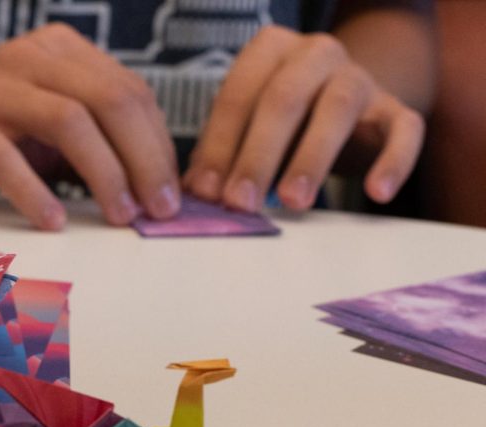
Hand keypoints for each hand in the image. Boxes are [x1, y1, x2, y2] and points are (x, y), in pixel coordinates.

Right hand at [0, 23, 180, 229]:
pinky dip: (35, 191)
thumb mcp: (42, 114)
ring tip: (119, 215)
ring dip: (104, 173)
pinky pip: (6, 157)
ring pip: (70, 121)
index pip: (131, 92)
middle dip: (145, 159)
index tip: (171, 193)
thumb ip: (89, 134)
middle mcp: (33, 58)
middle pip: (111, 100)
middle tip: (158, 209)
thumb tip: (148, 184)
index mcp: (62, 51)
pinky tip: (53, 221)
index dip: (159, 146)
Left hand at [184, 25, 424, 211]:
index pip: (238, 95)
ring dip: (312, 158)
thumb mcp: (245, 129)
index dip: (220, 145)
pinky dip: (394, 160)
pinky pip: (405, 128)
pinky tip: (376, 194)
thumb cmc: (281, 121)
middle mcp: (316, 54)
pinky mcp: (396, 107)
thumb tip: (193, 193)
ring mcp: (360, 77)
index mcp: (270, 50)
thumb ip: (220, 154)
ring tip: (292, 202)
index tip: (206, 191)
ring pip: (338, 108)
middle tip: (240, 202)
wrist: (346, 106)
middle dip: (258, 155)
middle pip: (284, 99)